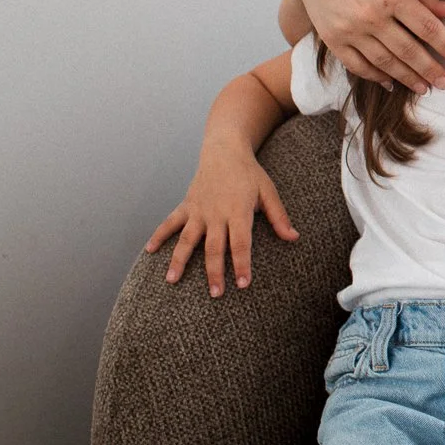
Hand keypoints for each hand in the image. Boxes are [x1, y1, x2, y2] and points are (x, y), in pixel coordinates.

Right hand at [145, 143, 296, 295]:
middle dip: (215, 272)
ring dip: (179, 260)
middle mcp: (216, 213)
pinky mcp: (186, 206)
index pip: (241, 243)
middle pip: (214, 247)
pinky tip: (149, 251)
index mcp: (238, 211)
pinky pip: (170, 222)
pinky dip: (159, 235)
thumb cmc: (249, 174)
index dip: (242, 264)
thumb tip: (294, 238)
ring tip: (171, 280)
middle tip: (216, 294)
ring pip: (187, 239)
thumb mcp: (269, 192)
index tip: (243, 284)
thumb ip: (279, 217)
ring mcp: (198, 210)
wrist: (224, 150)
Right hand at [289, 0, 444, 91]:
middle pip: (408, 50)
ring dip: (407, 78)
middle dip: (430, 69)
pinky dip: (376, 76)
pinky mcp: (333, 40)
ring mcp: (350, 30)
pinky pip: (358, 65)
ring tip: (424, 88)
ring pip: (385, 62)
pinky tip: (392, 82)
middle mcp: (370, 15)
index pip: (426, 27)